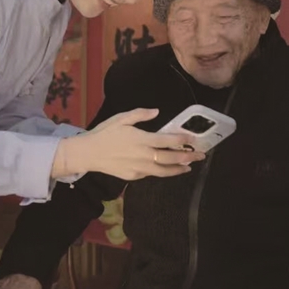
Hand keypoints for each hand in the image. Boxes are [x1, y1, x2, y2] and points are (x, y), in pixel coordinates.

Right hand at [52, 108, 204, 179]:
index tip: (193, 140)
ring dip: (179, 169)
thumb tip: (156, 111)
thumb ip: (140, 114)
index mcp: (142, 139)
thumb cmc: (104, 133)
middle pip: (171, 158)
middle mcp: (144, 155)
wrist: (88, 153)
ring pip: (164, 171)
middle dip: (188, 157)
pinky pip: (151, 174)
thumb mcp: (121, 118)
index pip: (168, 141)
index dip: (183, 141)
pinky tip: (167, 169)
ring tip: (188, 167)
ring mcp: (139, 168)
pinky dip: (162, 172)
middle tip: (200, 156)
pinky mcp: (133, 176)